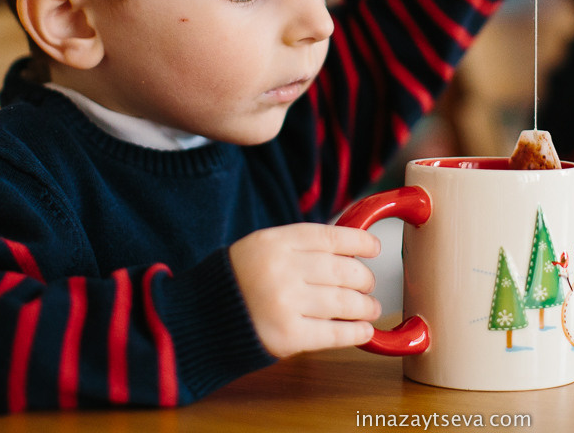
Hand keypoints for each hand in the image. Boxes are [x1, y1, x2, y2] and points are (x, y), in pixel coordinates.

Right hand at [229, 223, 381, 357]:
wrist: (199, 320)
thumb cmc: (236, 282)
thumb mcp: (261, 248)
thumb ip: (299, 247)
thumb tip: (350, 253)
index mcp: (276, 242)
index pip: (331, 237)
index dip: (359, 243)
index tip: (374, 249)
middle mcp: (283, 269)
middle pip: (344, 271)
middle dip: (364, 280)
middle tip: (369, 285)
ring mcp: (286, 303)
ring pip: (344, 302)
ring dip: (366, 307)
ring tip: (370, 308)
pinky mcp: (287, 336)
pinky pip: (334, 333)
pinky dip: (355, 332)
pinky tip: (364, 330)